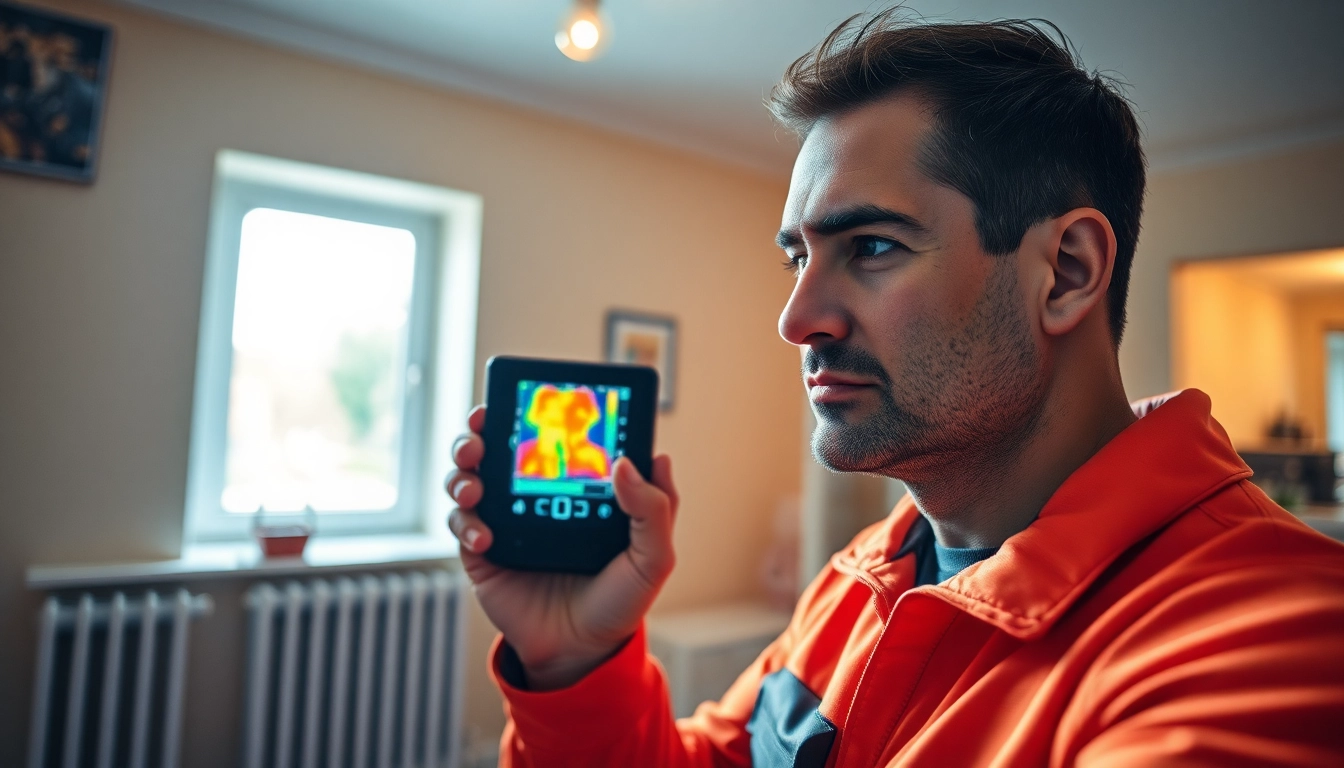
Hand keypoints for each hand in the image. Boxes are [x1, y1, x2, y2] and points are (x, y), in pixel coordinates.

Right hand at [445, 405, 678, 689]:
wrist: (581, 652)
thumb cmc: (619, 600)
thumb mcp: (652, 556)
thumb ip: (655, 508)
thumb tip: (637, 460)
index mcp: (573, 486)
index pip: (549, 437)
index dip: (532, 410)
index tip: (526, 397)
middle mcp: (533, 497)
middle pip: (495, 447)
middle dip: (479, 431)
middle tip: (481, 429)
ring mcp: (504, 521)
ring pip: (467, 477)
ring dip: (463, 470)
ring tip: (475, 482)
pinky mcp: (481, 552)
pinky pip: (461, 524)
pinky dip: (466, 522)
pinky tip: (487, 537)